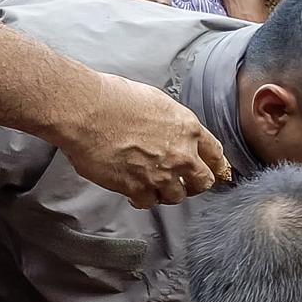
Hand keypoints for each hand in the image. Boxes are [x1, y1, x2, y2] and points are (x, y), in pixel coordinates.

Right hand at [61, 70, 229, 206]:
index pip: (215, 155)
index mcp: (188, 130)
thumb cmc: (114, 99)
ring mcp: (160, 174)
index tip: (213, 170)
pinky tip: (134, 192)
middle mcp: (181, 155)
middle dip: (195, 184)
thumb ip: (174, 125)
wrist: (86, 110)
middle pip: (202, 182)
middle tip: (185, 183)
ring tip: (154, 185)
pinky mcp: (137, 187)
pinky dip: (142, 199)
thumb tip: (174, 134)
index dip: (214, 165)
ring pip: (176, 197)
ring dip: (167, 192)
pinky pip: (148, 203)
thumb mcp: (158, 102)